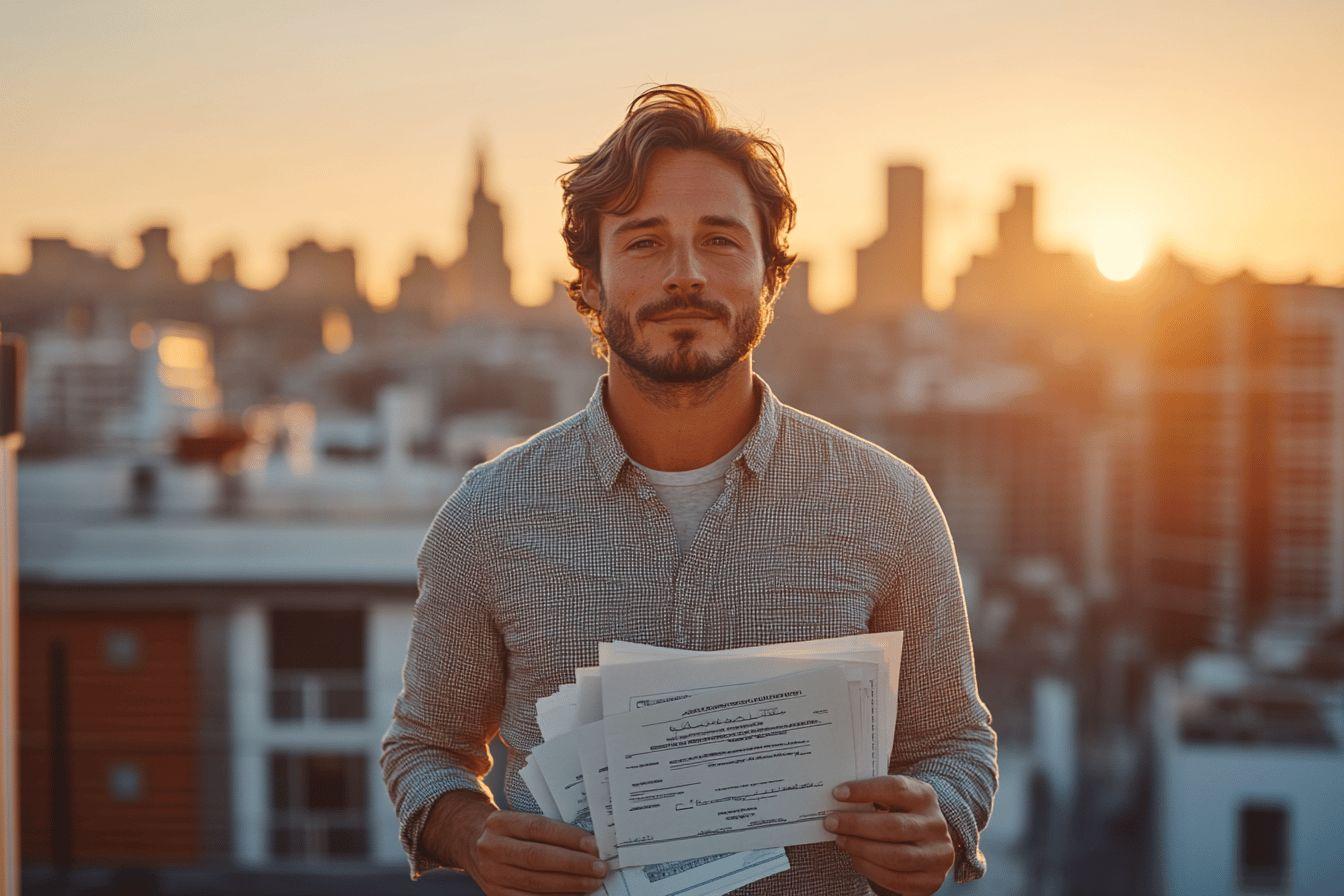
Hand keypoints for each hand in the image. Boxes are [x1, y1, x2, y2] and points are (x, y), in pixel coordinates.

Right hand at [468, 810, 608, 894]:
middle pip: (537, 857)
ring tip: (592, 883)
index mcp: (500, 822)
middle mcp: (491, 847)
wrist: (470, 842)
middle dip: (573, 864)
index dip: (567, 837)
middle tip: (599, 868)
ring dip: (568, 885)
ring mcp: (491, 874)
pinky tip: (573, 895)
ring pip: (534, 883)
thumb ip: (546, 829)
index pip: (538, 827)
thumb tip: (586, 844)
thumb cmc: (507, 830)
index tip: (593, 845)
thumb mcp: (517, 819)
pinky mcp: (494, 894)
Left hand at [824, 775, 953, 895]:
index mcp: (925, 796)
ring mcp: (937, 854)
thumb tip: (839, 799)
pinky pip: (897, 879)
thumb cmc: (901, 815)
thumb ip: (874, 796)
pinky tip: (856, 859)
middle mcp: (936, 825)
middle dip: (857, 825)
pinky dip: (871, 870)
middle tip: (830, 822)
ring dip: (861, 849)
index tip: (837, 793)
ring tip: (841, 841)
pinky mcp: (931, 880)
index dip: (865, 791)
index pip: (896, 789)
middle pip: (894, 826)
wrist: (929, 845)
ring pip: (896, 856)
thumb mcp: (895, 799)